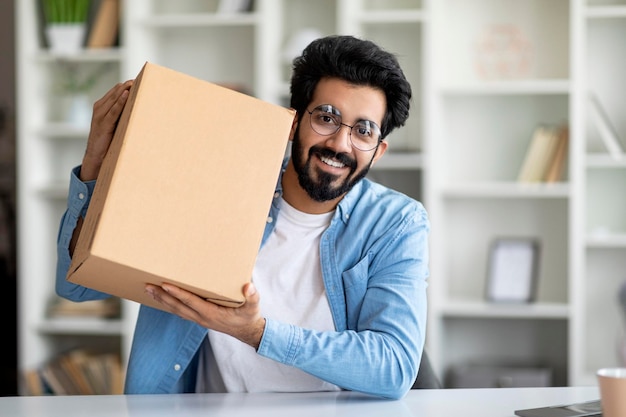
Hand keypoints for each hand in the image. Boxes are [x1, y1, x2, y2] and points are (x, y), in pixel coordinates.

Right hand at [80, 80, 133, 180]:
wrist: (96, 155)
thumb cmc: (108, 139)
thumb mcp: (116, 123)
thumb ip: (123, 114)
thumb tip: (141, 107)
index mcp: (102, 106)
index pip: (116, 90)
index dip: (128, 84)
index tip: (142, 78)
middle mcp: (99, 108)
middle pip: (116, 91)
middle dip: (128, 85)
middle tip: (142, 78)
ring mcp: (100, 115)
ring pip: (114, 98)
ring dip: (125, 90)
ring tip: (136, 83)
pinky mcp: (103, 124)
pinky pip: (113, 111)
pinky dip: (120, 102)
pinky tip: (127, 95)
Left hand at [144, 282, 265, 349]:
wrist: (247, 331)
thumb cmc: (249, 317)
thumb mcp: (253, 307)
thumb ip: (252, 297)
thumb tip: (249, 287)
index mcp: (211, 313)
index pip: (191, 302)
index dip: (177, 293)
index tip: (165, 285)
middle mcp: (201, 318)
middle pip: (177, 306)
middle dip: (162, 296)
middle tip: (148, 286)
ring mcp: (199, 319)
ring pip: (176, 310)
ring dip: (162, 300)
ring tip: (149, 290)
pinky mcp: (199, 319)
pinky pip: (180, 311)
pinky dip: (169, 305)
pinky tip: (162, 298)